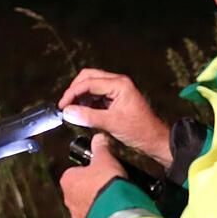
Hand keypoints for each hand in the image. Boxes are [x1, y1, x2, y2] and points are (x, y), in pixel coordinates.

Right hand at [58, 68, 172, 166]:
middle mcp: (117, 83)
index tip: (63, 105)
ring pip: (91, 86)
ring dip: (80, 96)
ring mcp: (116, 90)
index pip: (89, 82)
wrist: (154, 139)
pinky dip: (87, 102)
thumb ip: (88, 116)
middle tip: (65, 105)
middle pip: (88, 78)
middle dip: (75, 90)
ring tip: (72, 111)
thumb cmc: (140, 130)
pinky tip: (82, 113)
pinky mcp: (115, 99)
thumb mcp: (111, 123)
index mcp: (119, 84)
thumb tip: (68, 112)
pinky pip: (96, 95)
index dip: (72, 93)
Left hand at [59, 134, 126, 217]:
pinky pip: (95, 214)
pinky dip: (103, 210)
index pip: (76, 171)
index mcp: (67, 179)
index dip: (90, 169)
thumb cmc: (106, 183)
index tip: (101, 168)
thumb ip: (100, 148)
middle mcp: (68, 198)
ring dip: (98, 199)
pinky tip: (115, 206)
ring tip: (114, 194)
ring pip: (87, 202)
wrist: (116, 210)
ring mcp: (77, 213)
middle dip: (94, 185)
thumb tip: (99, 138)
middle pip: (81, 188)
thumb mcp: (105, 159)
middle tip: (109, 181)